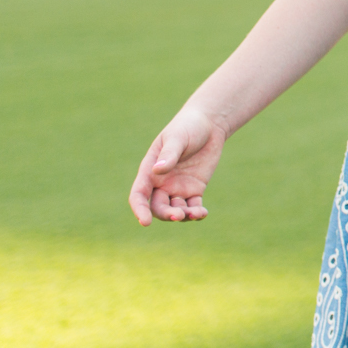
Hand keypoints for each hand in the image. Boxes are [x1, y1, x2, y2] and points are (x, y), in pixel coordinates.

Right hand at [129, 106, 225, 224]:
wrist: (209, 125)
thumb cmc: (187, 127)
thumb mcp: (177, 138)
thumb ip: (169, 154)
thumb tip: (157, 170)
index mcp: (149, 171)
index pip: (139, 195)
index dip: (139, 209)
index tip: (145, 222)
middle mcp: (161, 183)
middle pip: (158, 207)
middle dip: (166, 214)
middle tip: (178, 215)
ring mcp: (178, 187)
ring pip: (175, 209)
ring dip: (183, 216)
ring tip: (195, 214)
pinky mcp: (194, 189)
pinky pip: (193, 206)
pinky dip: (196, 213)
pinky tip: (202, 214)